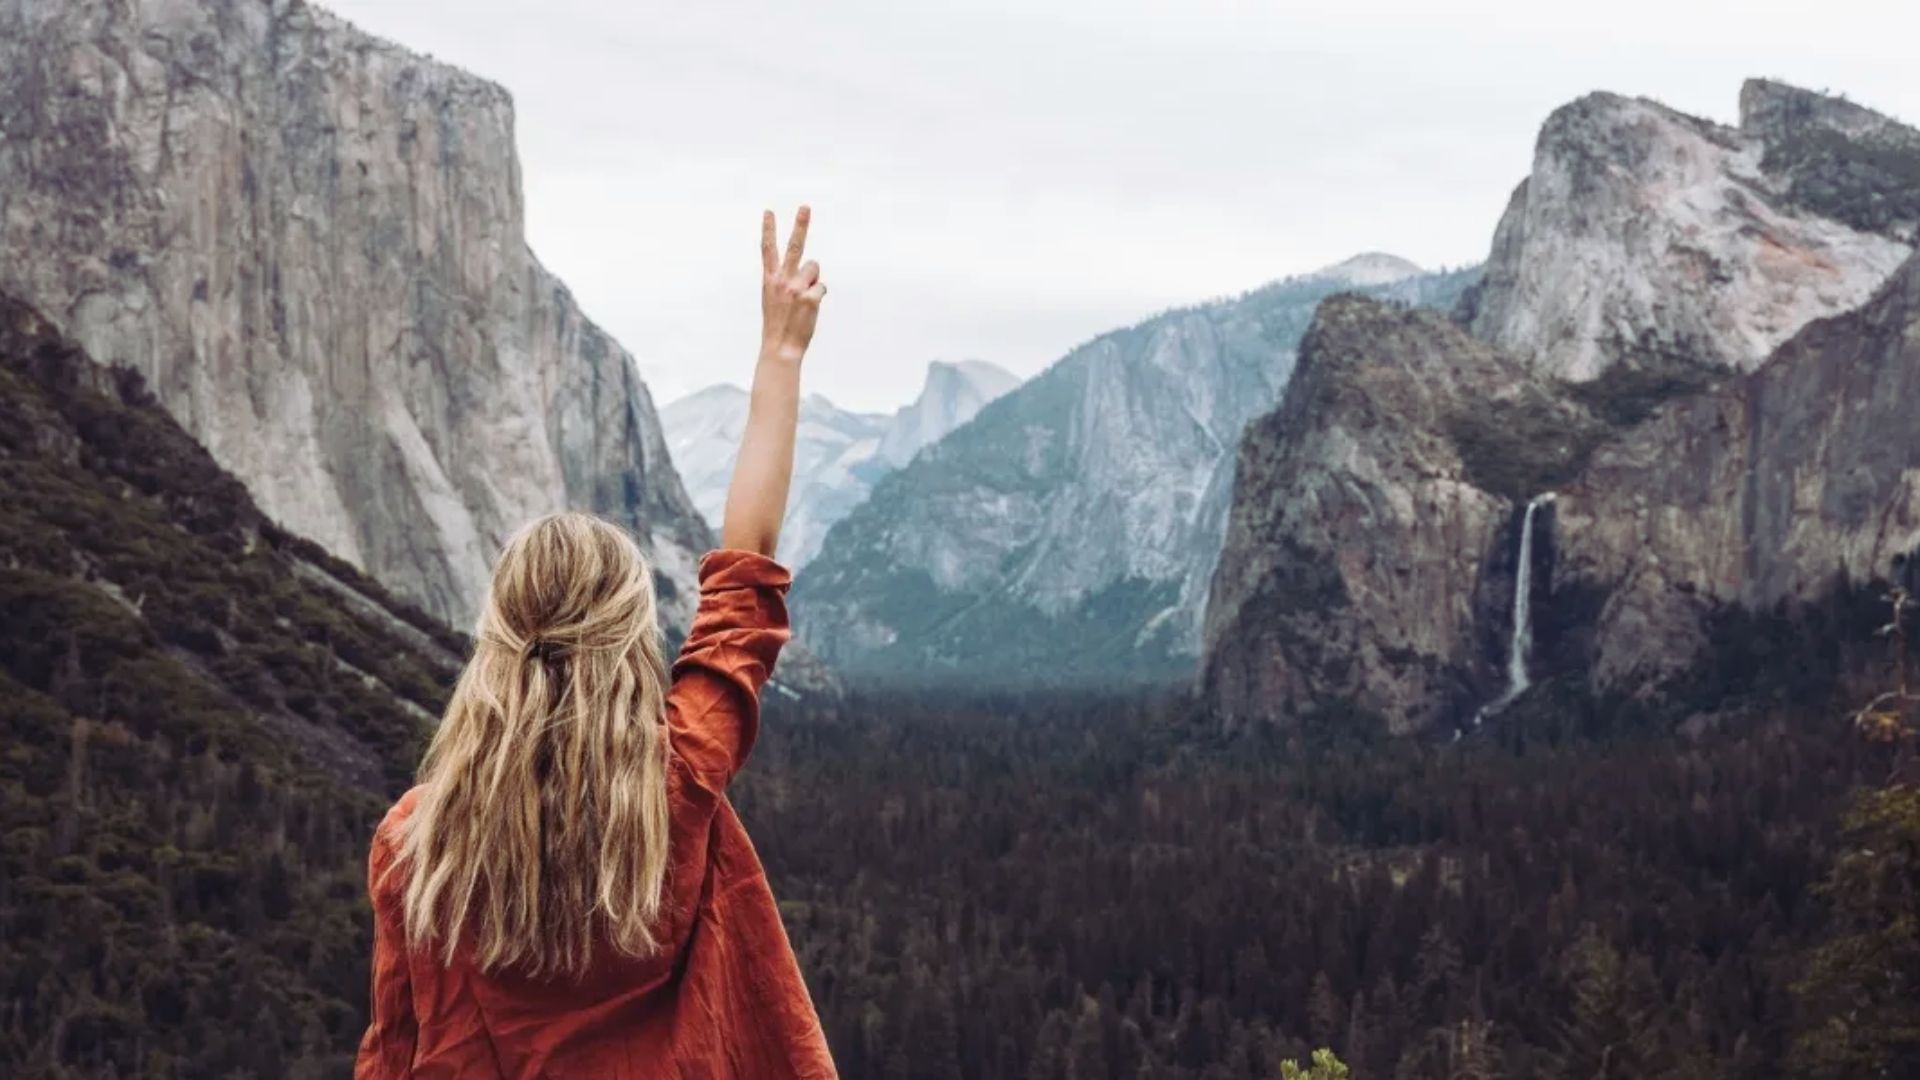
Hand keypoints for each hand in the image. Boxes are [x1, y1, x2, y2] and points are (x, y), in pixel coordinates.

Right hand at [760, 206, 825, 363]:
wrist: (780, 347)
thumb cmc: (778, 324)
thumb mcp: (773, 298)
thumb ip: (785, 280)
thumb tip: (811, 270)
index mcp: (769, 279)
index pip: (767, 249)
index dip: (768, 229)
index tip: (768, 211)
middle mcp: (782, 280)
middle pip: (794, 246)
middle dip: (800, 225)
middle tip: (805, 207)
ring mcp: (796, 287)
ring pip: (814, 268)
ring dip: (813, 280)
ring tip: (803, 300)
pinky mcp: (810, 297)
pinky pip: (822, 287)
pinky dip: (818, 296)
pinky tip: (809, 309)